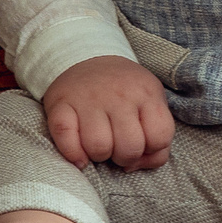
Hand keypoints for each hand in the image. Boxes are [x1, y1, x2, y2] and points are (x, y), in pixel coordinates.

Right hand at [41, 55, 176, 170]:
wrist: (86, 56)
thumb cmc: (124, 89)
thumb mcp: (151, 101)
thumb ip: (157, 136)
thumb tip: (135, 166)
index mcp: (146, 93)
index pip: (159, 137)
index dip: (151, 150)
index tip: (142, 144)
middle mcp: (119, 95)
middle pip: (129, 147)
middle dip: (124, 157)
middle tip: (117, 147)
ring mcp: (88, 99)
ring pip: (98, 147)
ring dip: (99, 157)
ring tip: (99, 147)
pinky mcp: (61, 104)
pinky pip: (66, 139)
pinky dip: (73, 154)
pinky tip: (79, 156)